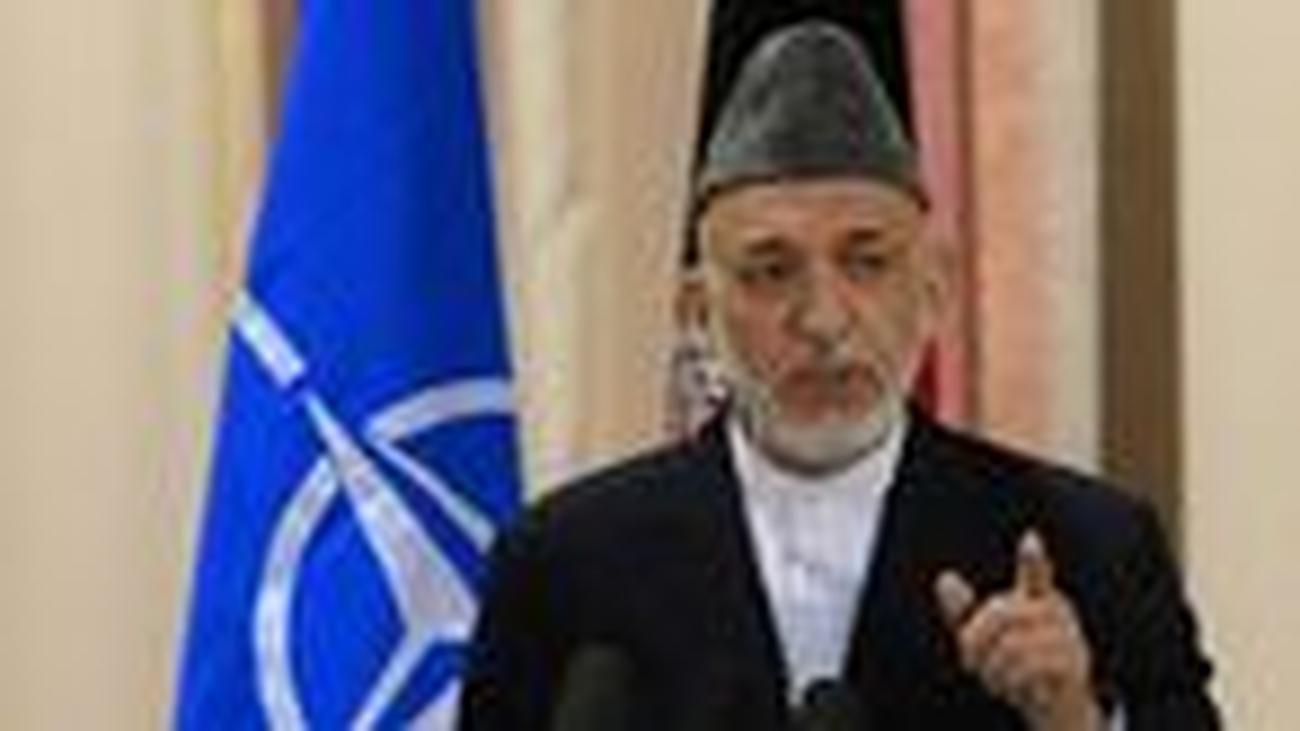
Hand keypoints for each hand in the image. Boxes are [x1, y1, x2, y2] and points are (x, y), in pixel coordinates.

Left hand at [933, 531, 1103, 730]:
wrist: (1055, 703)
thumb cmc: (1016, 663)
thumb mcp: (983, 637)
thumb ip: (964, 609)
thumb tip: (944, 578)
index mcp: (1034, 597)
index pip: (1035, 574)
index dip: (1032, 560)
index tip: (1030, 540)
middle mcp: (1055, 611)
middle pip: (1001, 615)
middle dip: (975, 642)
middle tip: (970, 664)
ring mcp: (1068, 636)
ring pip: (1013, 647)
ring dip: (994, 671)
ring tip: (996, 681)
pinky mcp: (1074, 664)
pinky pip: (1031, 670)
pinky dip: (1014, 684)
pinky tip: (1016, 689)